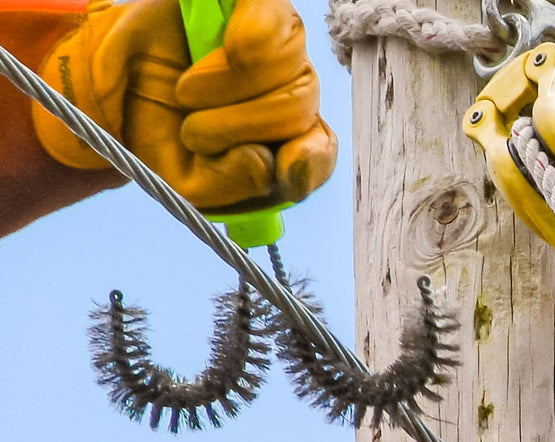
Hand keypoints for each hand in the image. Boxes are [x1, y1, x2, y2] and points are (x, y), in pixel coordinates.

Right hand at [32, 0, 336, 208]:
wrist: (109, 82)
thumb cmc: (156, 131)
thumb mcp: (187, 181)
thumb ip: (230, 184)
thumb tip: (264, 162)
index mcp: (281, 140)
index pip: (320, 153)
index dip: (310, 161)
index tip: (284, 165)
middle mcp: (289, 91)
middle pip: (297, 109)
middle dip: (239, 128)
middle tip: (191, 132)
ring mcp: (279, 45)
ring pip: (290, 67)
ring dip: (230, 88)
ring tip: (186, 92)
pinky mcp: (258, 5)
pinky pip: (276, 18)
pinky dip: (256, 36)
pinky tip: (232, 48)